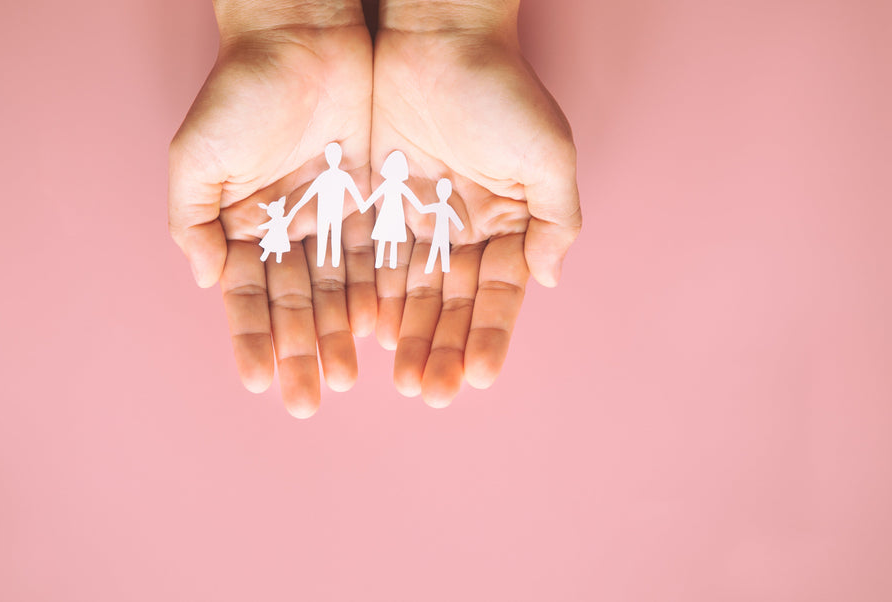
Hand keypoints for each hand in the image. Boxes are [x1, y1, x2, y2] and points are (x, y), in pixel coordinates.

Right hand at [169, 2, 375, 417]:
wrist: (303, 34)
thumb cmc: (241, 90)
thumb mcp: (198, 155)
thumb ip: (192, 221)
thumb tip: (205, 282)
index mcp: (243, 225)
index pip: (248, 296)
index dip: (252, 339)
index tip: (261, 382)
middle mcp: (288, 230)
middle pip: (296, 304)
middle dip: (300, 352)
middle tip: (309, 401)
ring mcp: (332, 218)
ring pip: (339, 289)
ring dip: (339, 334)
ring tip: (347, 378)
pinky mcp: (373, 200)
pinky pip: (377, 255)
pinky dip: (377, 292)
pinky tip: (379, 330)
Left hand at [371, 2, 581, 406]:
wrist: (439, 34)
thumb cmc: (501, 90)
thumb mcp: (546, 154)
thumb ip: (555, 220)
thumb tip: (549, 280)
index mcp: (505, 223)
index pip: (496, 294)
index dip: (487, 335)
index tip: (476, 378)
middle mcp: (461, 229)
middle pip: (450, 302)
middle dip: (442, 348)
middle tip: (429, 393)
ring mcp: (417, 218)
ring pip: (409, 289)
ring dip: (406, 335)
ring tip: (398, 380)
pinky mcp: (375, 201)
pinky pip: (370, 257)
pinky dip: (370, 295)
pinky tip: (366, 331)